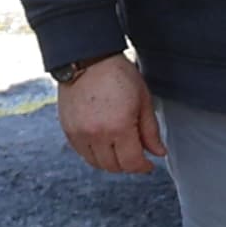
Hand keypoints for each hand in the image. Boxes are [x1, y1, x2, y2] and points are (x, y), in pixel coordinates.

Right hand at [57, 53, 164, 175]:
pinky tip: (103, 144)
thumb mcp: (143, 100)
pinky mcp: (67, 130)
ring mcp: (79, 133)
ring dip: (110, 162)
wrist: (87, 59)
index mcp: (119, 127)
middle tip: (135, 156)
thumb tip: (158, 152)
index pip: (131, 162)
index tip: (147, 164)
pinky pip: (82, 153)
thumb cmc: (117, 73)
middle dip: (128, 165)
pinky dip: (94, 154)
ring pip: (96, 163)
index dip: (142, 167)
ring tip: (119, 151)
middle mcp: (97, 134)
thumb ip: (150, 130)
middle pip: (113, 166)